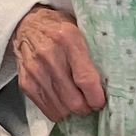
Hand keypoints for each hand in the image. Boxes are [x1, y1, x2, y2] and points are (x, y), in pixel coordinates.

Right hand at [10, 6, 105, 121]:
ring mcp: (35, 71)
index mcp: (68, 39)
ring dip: (72, 111)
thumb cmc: (59, 28)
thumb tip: (109, 82)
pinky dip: (59, 111)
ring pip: (61, 109)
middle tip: (91, 103)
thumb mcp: (80, 30)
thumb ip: (92, 54)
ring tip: (77, 102)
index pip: (86, 79)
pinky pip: (47, 110)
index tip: (101, 101)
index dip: (97, 97)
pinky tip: (63, 101)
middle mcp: (49, 56)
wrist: (26, 24)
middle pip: (74, 100)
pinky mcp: (26, 83)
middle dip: (86, 108)